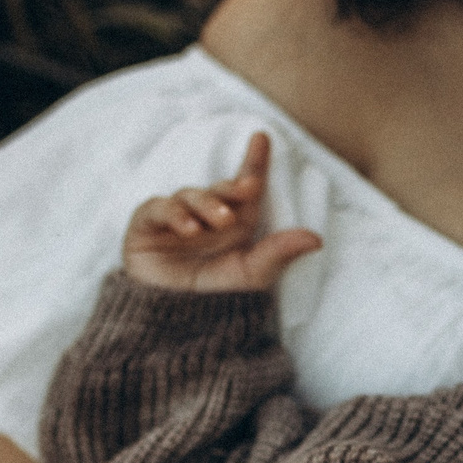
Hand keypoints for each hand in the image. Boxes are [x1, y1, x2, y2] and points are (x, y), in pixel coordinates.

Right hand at [122, 132, 320, 292]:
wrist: (175, 325)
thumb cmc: (216, 300)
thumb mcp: (252, 275)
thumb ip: (279, 253)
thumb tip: (316, 238)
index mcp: (234, 224)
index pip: (245, 188)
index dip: (253, 162)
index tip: (262, 137)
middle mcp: (205, 217)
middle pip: (219, 189)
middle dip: (231, 188)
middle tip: (246, 191)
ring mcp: (175, 220)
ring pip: (190, 195)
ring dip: (205, 203)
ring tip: (217, 223)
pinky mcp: (146, 226)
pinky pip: (158, 208)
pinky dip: (174, 214)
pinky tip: (188, 229)